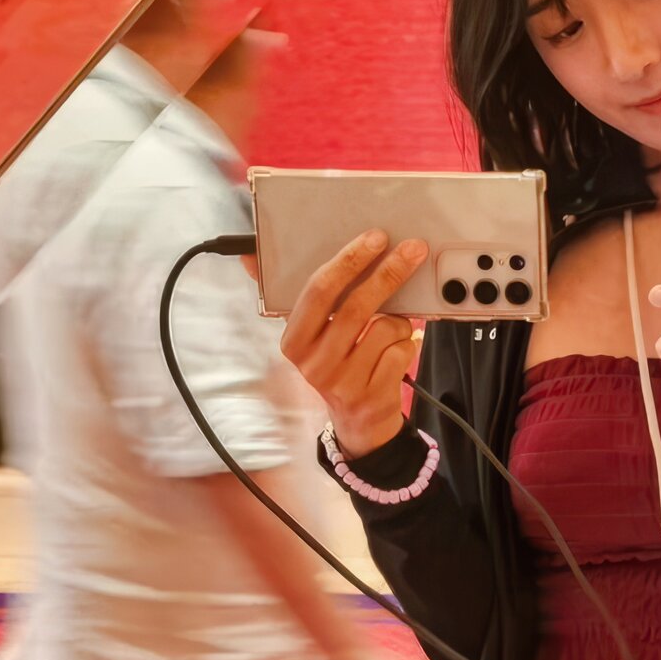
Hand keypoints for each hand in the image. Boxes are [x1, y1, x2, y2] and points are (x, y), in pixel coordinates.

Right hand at [280, 231, 426, 456]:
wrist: (357, 422)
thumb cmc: (335, 362)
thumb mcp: (308, 333)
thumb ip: (288, 295)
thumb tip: (248, 255)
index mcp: (293, 341)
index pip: (319, 290)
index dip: (349, 260)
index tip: (375, 237)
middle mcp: (314, 363)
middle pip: (357, 306)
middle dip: (388, 272)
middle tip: (413, 250)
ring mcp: (344, 382)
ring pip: (386, 328)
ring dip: (399, 321)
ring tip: (391, 329)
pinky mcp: (372, 394)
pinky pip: (402, 351)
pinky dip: (407, 345)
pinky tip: (395, 353)